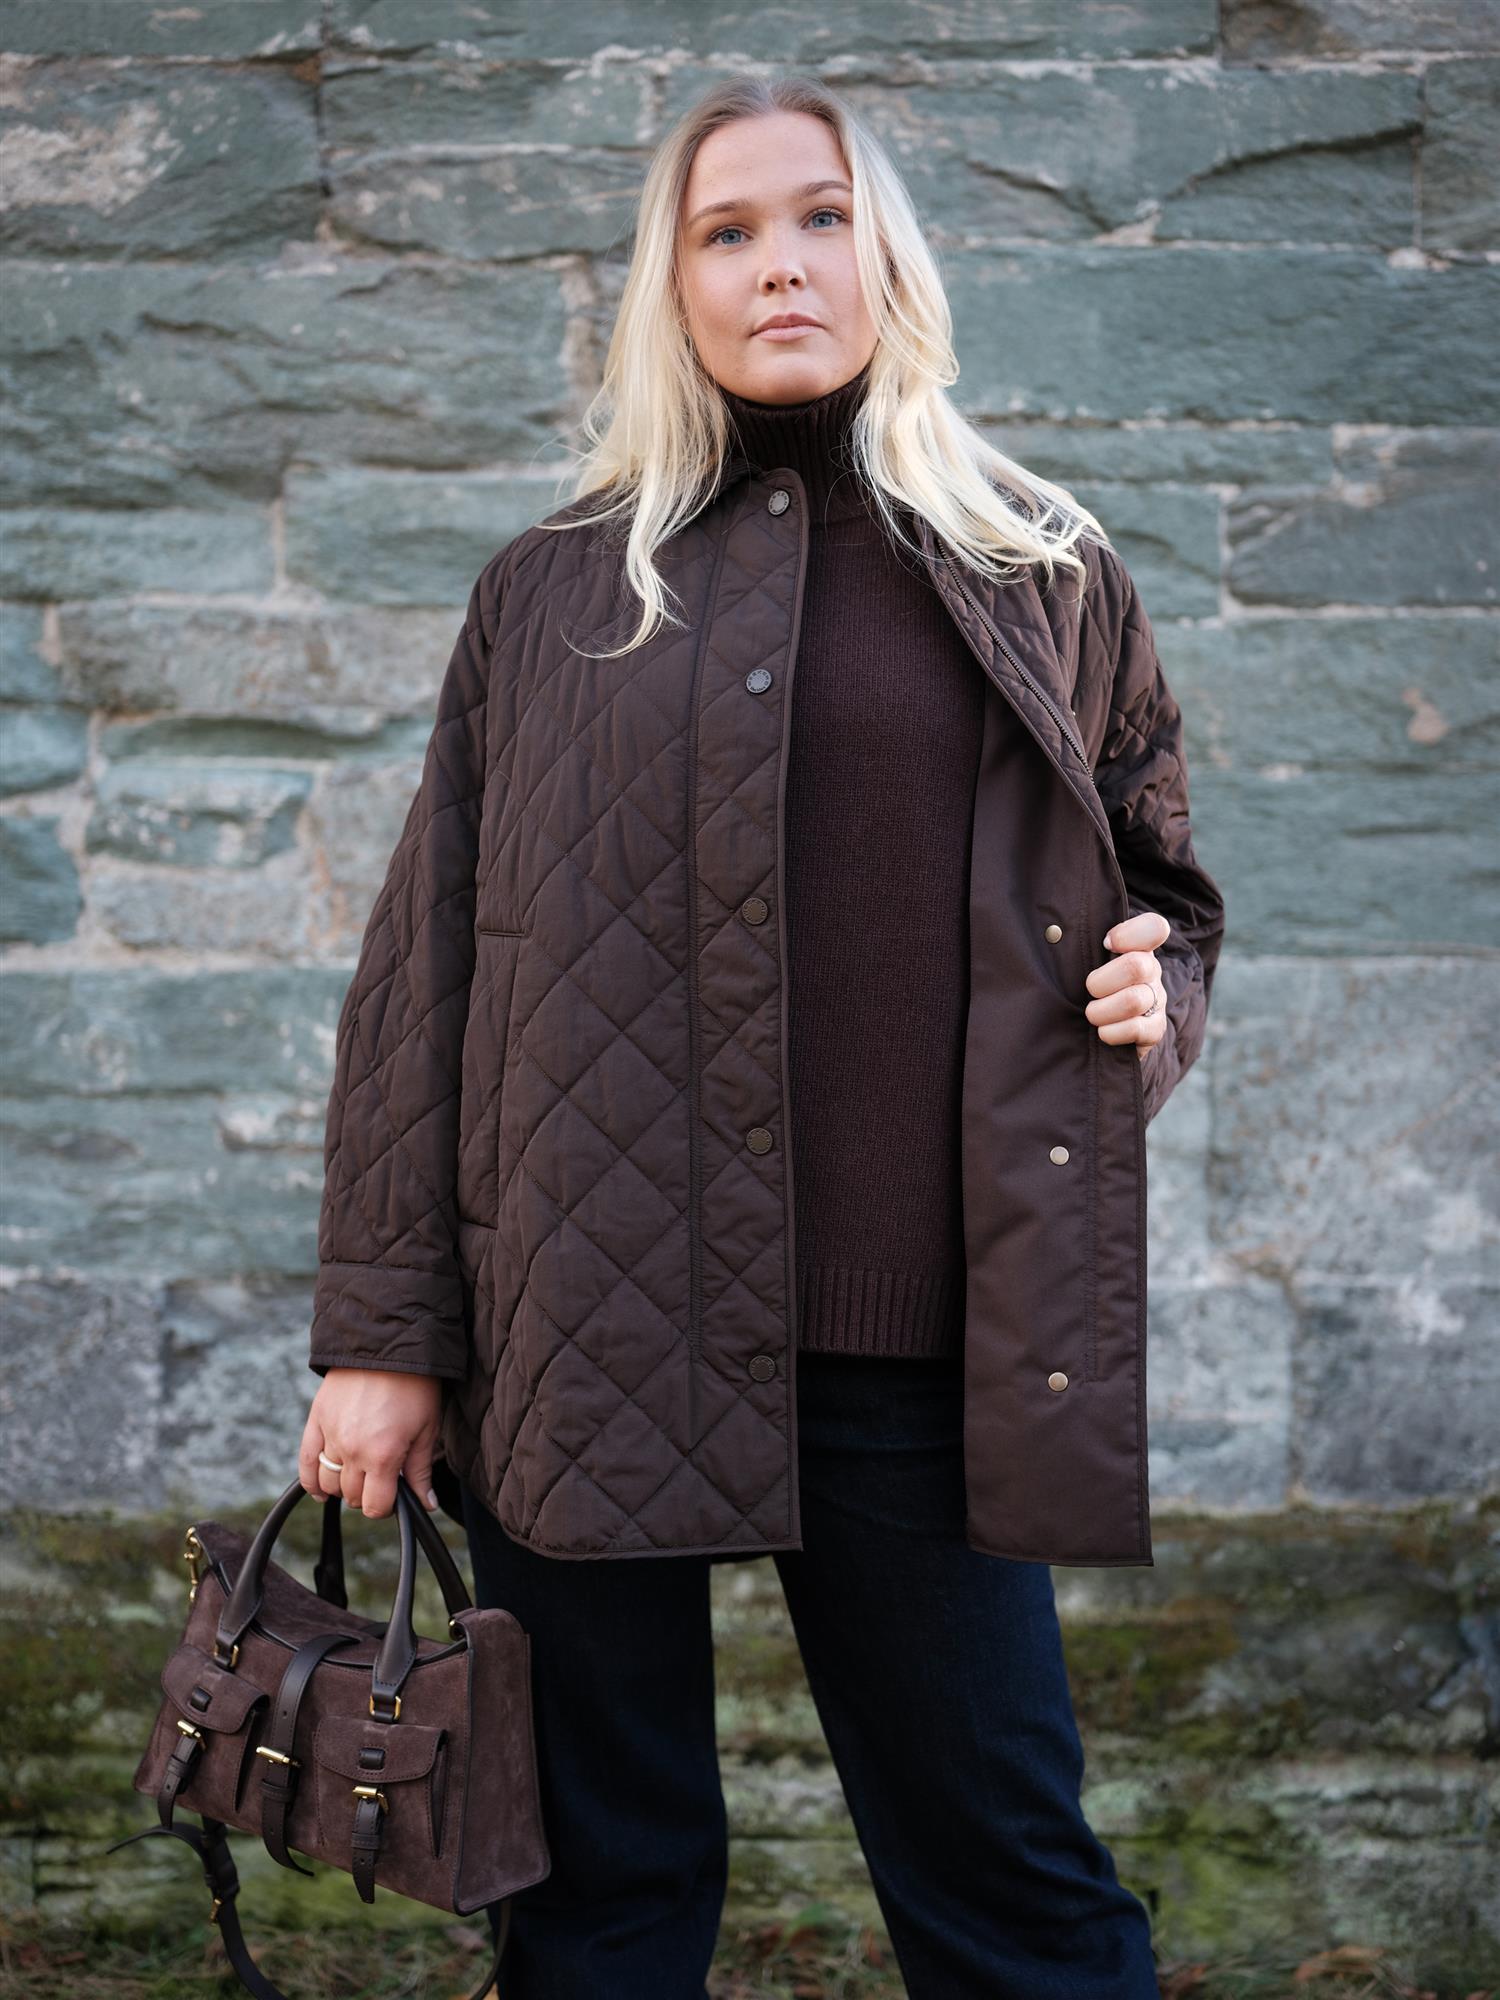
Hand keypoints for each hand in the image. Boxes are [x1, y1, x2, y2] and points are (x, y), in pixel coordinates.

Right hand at [299, 1369, 444, 1519]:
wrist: (387, 1344)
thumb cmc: (415, 1385)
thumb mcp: (427, 1428)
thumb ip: (420, 1471)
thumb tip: (427, 1504)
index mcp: (382, 1455)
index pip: (375, 1506)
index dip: (387, 1507)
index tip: (395, 1497)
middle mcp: (352, 1450)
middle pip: (352, 1496)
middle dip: (368, 1494)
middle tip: (382, 1480)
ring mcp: (330, 1436)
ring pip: (328, 1482)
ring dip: (343, 1486)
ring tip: (359, 1474)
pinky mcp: (316, 1421)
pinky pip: (306, 1462)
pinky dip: (311, 1480)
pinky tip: (321, 1488)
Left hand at [1085, 911, 1169, 1060]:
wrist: (1100, 1031)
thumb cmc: (1088, 985)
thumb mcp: (1086, 960)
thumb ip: (1078, 941)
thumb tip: (1053, 932)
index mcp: (1138, 947)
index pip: (1154, 928)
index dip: (1129, 934)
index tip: (1105, 944)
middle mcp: (1152, 971)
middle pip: (1136, 966)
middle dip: (1100, 982)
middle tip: (1089, 990)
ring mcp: (1156, 1000)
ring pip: (1133, 1001)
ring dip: (1101, 1011)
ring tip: (1091, 1014)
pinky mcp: (1155, 1029)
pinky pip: (1136, 1029)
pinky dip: (1111, 1032)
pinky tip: (1102, 1031)